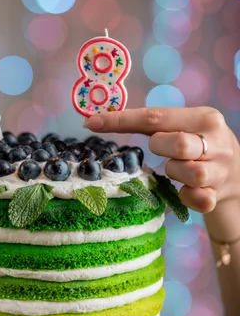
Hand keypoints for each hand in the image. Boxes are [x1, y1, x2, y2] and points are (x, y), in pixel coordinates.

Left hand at [85, 107, 239, 212]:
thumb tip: (97, 122)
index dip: (120, 121)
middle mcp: (216, 141)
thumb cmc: (200, 146)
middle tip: (164, 152)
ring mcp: (220, 170)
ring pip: (186, 173)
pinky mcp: (218, 195)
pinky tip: (187, 191)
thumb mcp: (185, 127)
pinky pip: (195, 199)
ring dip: (174, 174)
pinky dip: (185, 197)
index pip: (155, 117)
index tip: (90, 124)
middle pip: (176, 144)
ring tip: (180, 170)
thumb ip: (152, 124)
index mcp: (204, 118)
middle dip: (161, 149)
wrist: (238, 174)